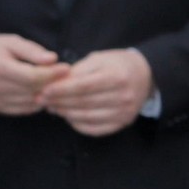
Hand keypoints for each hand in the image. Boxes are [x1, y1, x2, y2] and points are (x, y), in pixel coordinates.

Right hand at [0, 34, 68, 115]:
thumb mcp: (12, 41)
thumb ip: (32, 51)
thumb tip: (53, 59)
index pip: (32, 76)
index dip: (52, 74)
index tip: (66, 68)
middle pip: (32, 90)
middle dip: (52, 84)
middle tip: (65, 77)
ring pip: (30, 102)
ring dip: (46, 95)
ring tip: (56, 84)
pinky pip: (23, 109)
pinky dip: (36, 103)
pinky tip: (42, 93)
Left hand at [35, 47, 154, 137]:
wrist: (146, 76)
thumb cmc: (118, 64)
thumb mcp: (99, 59)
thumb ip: (78, 71)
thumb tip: (55, 83)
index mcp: (117, 77)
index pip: (83, 86)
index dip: (61, 90)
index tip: (43, 90)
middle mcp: (123, 96)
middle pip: (83, 103)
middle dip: (59, 102)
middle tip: (42, 100)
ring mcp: (124, 113)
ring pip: (87, 117)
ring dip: (66, 114)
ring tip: (53, 108)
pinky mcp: (123, 123)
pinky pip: (95, 129)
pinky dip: (78, 124)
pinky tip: (69, 117)